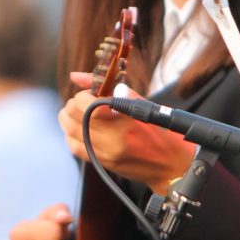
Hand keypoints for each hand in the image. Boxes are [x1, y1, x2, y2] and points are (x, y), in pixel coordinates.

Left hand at [58, 71, 192, 191]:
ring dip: (68, 120)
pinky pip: (75, 147)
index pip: (86, 104)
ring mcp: (106, 153)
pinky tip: (79, 130)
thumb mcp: (139, 102)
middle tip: (82, 103)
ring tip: (77, 114)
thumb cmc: (158, 129)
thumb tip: (75, 76)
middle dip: (73, 106)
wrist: (171, 163)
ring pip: (70, 132)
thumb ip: (106, 87)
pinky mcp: (102, 163)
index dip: (82, 96)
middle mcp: (113, 138)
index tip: (89, 95)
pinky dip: (71, 136)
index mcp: (125, 119)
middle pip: (74, 117)